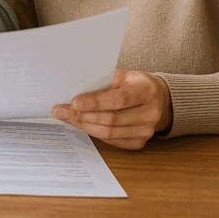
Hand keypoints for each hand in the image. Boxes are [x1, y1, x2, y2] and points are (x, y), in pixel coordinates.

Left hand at [52, 68, 172, 149]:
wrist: (158, 98)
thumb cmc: (133, 84)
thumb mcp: (122, 75)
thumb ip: (102, 80)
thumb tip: (72, 87)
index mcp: (146, 91)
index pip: (117, 100)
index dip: (94, 102)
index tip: (73, 102)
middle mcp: (150, 113)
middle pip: (111, 119)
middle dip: (82, 116)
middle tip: (60, 111)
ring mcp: (146, 131)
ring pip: (109, 133)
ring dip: (84, 125)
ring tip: (66, 117)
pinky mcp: (139, 142)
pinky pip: (111, 140)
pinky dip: (93, 132)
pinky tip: (80, 124)